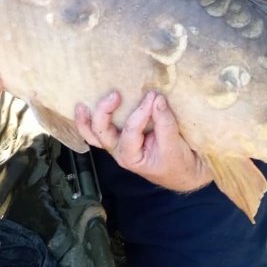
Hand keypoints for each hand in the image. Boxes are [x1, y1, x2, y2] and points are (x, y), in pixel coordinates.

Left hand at [75, 90, 211, 192]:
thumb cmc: (179, 163)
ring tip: (81, 104)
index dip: (141, 112)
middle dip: (104, 112)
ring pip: (94, 134)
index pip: (131, 131)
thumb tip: (156, 98)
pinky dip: (90, 120)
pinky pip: (99, 130)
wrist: (185, 172)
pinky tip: (86, 106)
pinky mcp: (120, 135)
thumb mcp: (174, 145)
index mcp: (131, 156)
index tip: (154, 97)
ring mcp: (117, 143)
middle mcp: (119, 150)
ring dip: (86, 119)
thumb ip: (164, 122)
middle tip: (116, 94)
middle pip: (102, 133)